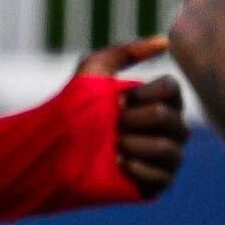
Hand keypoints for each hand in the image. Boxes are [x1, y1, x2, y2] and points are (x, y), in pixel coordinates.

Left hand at [79, 32, 187, 199]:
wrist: (51, 149)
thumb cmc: (73, 107)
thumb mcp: (94, 69)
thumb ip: (126, 52)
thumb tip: (165, 41)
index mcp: (158, 101)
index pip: (173, 90)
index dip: (145, 94)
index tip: (118, 100)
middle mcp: (168, 129)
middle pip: (172, 119)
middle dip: (137, 120)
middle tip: (114, 124)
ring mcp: (164, 158)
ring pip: (170, 149)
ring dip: (137, 144)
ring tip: (115, 145)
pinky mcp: (155, 183)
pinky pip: (164, 177)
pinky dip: (140, 168)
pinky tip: (119, 163)